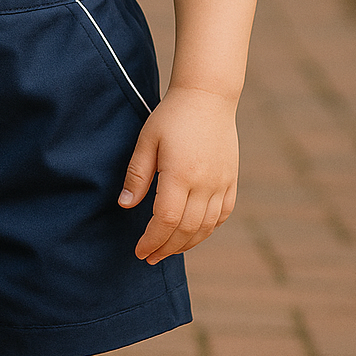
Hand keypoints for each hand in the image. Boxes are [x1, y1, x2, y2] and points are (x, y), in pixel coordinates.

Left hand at [117, 86, 238, 263]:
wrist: (208, 97)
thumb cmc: (171, 116)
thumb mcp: (146, 140)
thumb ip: (137, 175)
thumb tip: (125, 206)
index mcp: (180, 174)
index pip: (166, 220)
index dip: (152, 240)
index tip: (140, 251)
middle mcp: (205, 182)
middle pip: (186, 229)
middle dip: (166, 248)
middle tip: (150, 257)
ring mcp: (222, 182)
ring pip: (206, 226)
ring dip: (186, 244)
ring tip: (168, 250)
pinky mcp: (231, 179)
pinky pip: (222, 214)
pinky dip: (208, 229)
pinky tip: (193, 234)